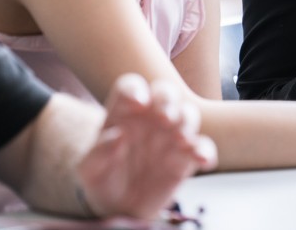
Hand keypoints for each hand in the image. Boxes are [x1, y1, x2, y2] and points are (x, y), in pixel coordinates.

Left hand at [77, 74, 216, 218]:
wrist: (118, 208)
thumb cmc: (102, 180)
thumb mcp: (90, 170)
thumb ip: (99, 152)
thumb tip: (116, 136)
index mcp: (124, 113)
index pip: (131, 87)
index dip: (135, 89)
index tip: (137, 102)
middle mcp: (150, 119)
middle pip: (165, 93)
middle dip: (167, 100)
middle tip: (165, 117)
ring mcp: (170, 137)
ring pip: (187, 114)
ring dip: (187, 121)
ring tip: (180, 139)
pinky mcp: (185, 159)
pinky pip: (202, 147)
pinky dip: (205, 151)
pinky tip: (202, 160)